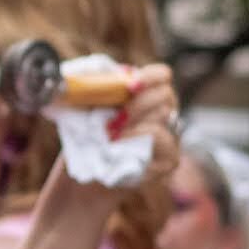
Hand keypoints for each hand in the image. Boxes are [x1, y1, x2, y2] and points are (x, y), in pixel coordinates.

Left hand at [53, 62, 180, 204]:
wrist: (87, 174)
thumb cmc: (88, 136)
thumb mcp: (86, 110)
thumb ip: (92, 91)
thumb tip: (79, 81)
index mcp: (147, 92)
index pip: (162, 75)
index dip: (149, 76)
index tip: (129, 85)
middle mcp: (165, 111)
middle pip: (165, 96)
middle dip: (137, 105)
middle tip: (112, 119)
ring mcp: (170, 135)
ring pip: (162, 121)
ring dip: (132, 126)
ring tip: (108, 135)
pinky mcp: (169, 159)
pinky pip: (162, 146)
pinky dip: (137, 144)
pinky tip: (118, 148)